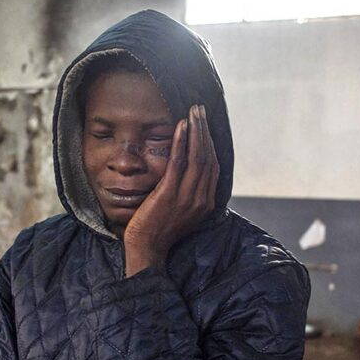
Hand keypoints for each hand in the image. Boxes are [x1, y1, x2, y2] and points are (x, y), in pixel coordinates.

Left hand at [123, 105, 218, 276]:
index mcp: (206, 203)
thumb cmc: (158, 230)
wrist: (146, 250)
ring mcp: (187, 197)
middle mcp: (201, 199)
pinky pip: (179, 162)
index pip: (213, 166)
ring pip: (197, 157)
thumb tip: (187, 172)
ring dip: (196, 131)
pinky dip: (181, 142)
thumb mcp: (180, 211)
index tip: (204, 124)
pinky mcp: (169, 194)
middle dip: (205, 130)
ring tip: (193, 112)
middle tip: (200, 109)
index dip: (210, 142)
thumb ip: (188, 193)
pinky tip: (180, 126)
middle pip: (208, 157)